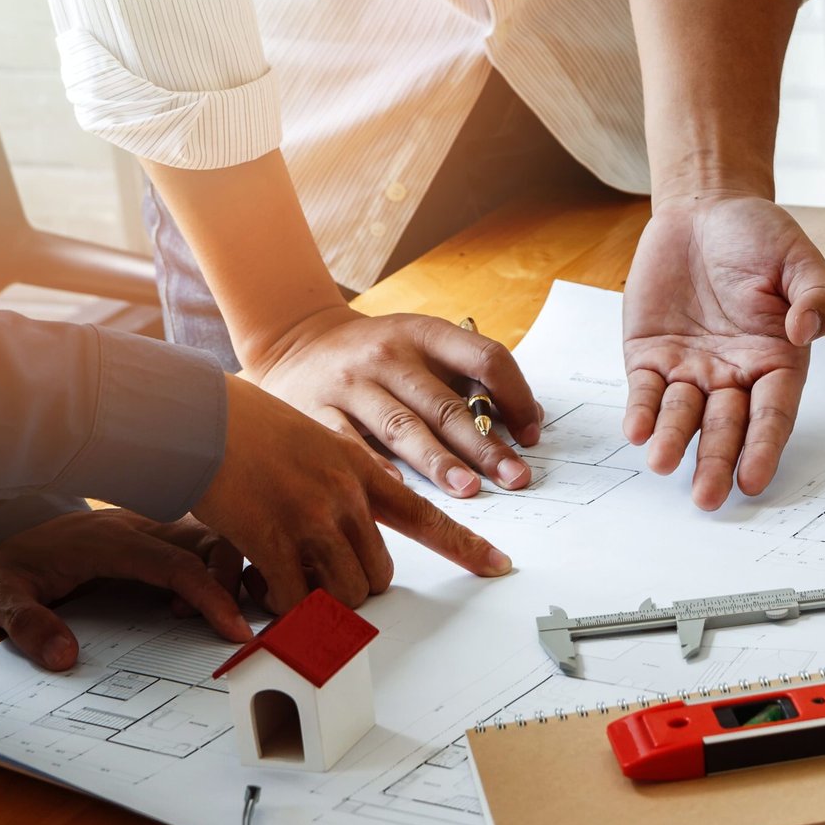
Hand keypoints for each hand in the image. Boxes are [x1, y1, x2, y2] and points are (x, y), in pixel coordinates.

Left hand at [0, 510, 249, 670]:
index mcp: (110, 541)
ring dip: (225, 573)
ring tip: (199, 615)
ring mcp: (150, 528)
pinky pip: (201, 543)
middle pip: (212, 540)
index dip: (213, 595)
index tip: (234, 630)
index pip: (178, 563)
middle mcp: (138, 527)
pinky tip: (190, 601)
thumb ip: (26, 624)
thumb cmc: (6, 567)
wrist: (0, 532)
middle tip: (217, 624)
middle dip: (230, 582)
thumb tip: (64, 656)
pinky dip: (215, 568)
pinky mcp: (154, 535)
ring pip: (213, 537)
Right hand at [191, 376, 511, 613]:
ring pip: (346, 591)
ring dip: (320, 600)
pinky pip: (295, 598)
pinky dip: (282, 605)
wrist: (196, 418)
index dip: (466, 545)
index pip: (427, 515)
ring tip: (289, 581)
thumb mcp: (314, 441)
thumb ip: (344, 481)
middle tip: (322, 578)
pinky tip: (261, 584)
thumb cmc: (247, 430)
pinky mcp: (272, 538)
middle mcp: (345, 495)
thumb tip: (356, 528)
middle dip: (356, 587)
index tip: (498, 564)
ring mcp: (311, 517)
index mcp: (360, 469)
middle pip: (379, 573)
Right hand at [243, 305, 542, 497]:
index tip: (531, 436)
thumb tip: (527, 421)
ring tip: (469, 489)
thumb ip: (470, 379)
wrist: (294, 340)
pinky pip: (348, 441)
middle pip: (446, 404)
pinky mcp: (313, 410)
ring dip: (438, 461)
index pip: (485, 358)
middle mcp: (388, 354)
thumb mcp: (423, 347)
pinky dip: (374, 465)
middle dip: (484, 446)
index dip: (515, 396)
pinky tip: (398, 490)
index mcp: (424, 334)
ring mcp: (349, 382)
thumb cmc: (377, 356)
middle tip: (515, 478)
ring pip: (402, 426)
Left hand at [622, 195, 824, 509]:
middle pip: (725, 428)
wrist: (704, 209)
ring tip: (662, 461)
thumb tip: (805, 330)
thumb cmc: (759, 236)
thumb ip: (816, 296)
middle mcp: (733, 376)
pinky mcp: (649, 355)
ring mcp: (690, 369)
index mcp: (776, 361)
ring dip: (673, 440)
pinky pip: (644, 391)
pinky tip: (635, 431)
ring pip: (681, 415)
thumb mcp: (799, 258)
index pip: (772, 415)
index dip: (763, 448)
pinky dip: (640, 411)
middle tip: (707, 498)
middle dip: (716, 462)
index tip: (753, 480)